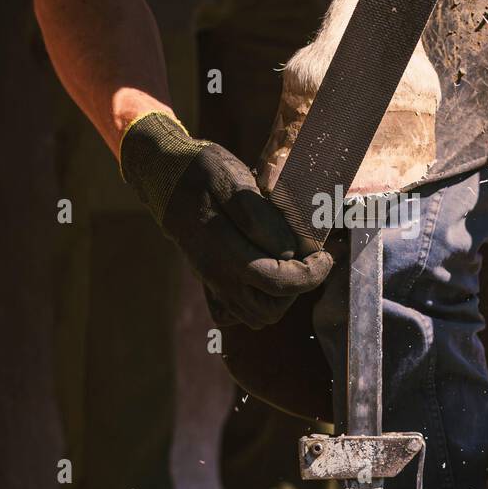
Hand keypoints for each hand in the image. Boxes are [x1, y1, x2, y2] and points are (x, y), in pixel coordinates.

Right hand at [121, 113, 331, 328]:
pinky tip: (265, 276)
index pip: (279, 279)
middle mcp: (216, 274)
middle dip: (299, 285)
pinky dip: (257, 303)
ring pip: (257, 316)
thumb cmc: (202, 172)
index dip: (312, 268)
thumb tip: (290, 250)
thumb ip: (261, 218)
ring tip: (289, 264)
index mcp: (222, 247)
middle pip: (271, 308)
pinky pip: (238, 314)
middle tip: (308, 259)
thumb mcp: (233, 179)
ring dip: (281, 296)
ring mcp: (212, 283)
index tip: (322, 250)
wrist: (165, 177)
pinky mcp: (210, 285)